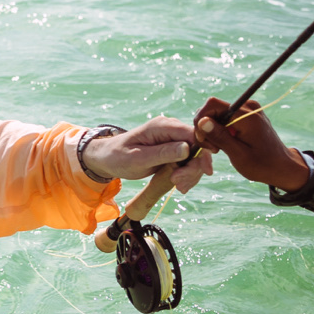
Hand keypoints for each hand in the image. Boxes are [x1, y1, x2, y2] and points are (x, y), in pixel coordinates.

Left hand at [84, 118, 212, 192]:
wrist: (108, 158)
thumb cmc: (118, 156)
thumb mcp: (138, 158)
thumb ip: (162, 153)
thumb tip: (187, 149)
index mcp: (163, 126)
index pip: (194, 135)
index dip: (203, 152)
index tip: (205, 171)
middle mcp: (171, 129)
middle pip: (198, 147)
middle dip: (193, 168)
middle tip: (179, 185)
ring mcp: (173, 139)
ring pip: (195, 157)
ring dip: (190, 174)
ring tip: (178, 187)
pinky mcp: (173, 150)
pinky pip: (188, 162)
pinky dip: (186, 175)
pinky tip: (179, 185)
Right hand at [194, 97, 309, 191]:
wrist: (282, 166)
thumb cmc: (262, 164)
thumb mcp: (238, 154)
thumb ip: (220, 136)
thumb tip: (201, 121)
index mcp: (246, 115)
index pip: (212, 104)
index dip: (201, 120)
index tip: (203, 140)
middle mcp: (247, 106)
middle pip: (213, 108)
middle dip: (205, 128)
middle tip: (213, 149)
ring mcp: (248, 109)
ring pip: (217, 113)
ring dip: (212, 131)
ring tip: (220, 149)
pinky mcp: (247, 114)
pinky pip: (225, 117)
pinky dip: (220, 130)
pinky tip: (226, 145)